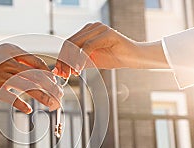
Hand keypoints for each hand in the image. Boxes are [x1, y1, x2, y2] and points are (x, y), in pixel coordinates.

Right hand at [0, 43, 62, 113]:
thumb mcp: (4, 52)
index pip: (38, 63)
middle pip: (38, 77)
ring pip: (29, 88)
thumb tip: (42, 70)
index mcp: (13, 52)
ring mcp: (2, 78)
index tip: (55, 83)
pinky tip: (29, 110)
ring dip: (44, 98)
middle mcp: (9, 64)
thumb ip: (21, 59)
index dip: (49, 75)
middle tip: (60, 97)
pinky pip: (12, 99)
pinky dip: (22, 105)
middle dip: (52, 88)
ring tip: (53, 105)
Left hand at [54, 22, 168, 77]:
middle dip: (64, 60)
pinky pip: (88, 46)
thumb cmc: (114, 58)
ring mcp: (100, 28)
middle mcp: (92, 26)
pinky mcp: (107, 33)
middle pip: (70, 43)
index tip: (58, 72)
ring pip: (77, 44)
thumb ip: (77, 62)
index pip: (68, 43)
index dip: (61, 58)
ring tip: (71, 73)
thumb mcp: (91, 61)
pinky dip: (81, 58)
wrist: (134, 58)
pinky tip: (79, 69)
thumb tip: (61, 69)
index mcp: (87, 31)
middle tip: (63, 74)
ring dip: (71, 60)